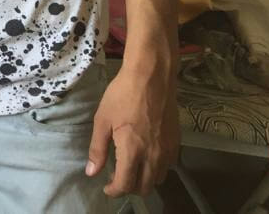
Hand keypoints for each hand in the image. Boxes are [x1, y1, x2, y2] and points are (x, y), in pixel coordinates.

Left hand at [87, 66, 179, 196]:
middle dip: (129, 188)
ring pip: (159, 179)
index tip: (106, 187)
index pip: (126, 184)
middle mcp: (154, 156)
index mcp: (133, 151)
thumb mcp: (102, 120)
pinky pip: (168, 166)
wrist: (151, 77)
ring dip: (144, 180)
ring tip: (131, 168)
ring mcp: (168, 150)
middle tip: (117, 178)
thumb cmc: (122, 95)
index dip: (114, 191)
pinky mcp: (177, 142)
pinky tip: (146, 157)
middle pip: (145, 187)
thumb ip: (98, 149)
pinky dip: (157, 169)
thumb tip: (91, 172)